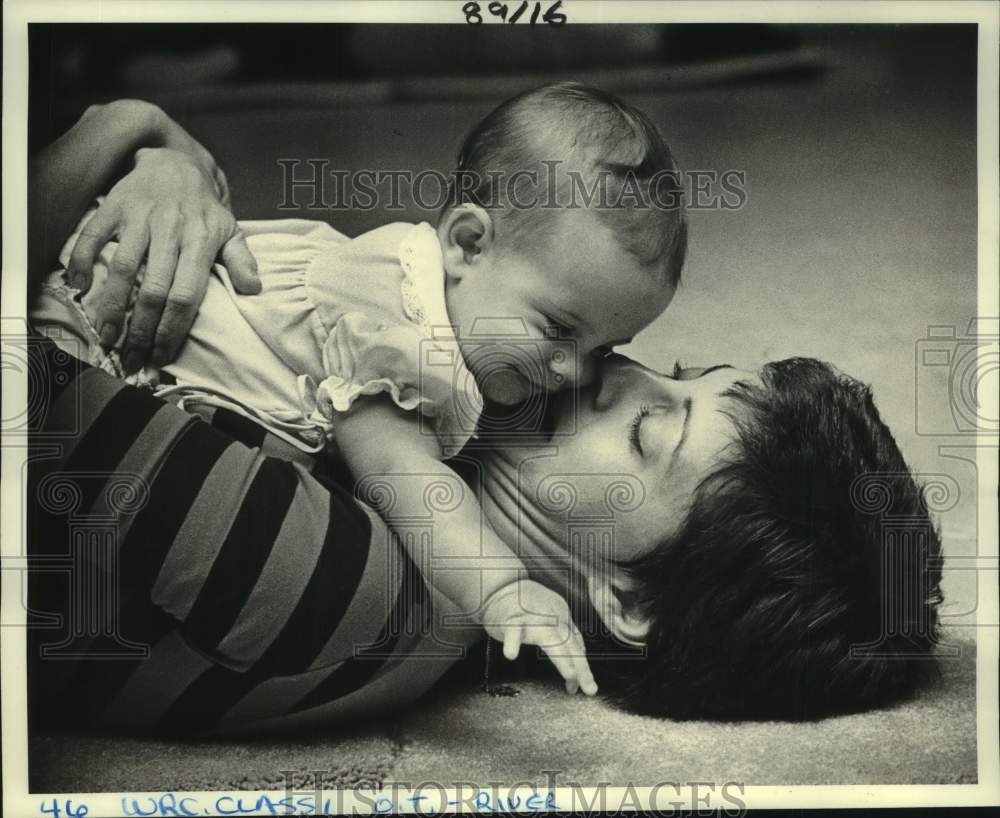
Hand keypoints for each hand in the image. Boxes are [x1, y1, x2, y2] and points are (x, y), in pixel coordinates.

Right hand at [66, 145, 259, 371]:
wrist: (175, 160)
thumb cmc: (203, 207)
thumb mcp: (230, 230)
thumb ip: (241, 261)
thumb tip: (254, 290)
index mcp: (200, 243)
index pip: (186, 296)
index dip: (172, 329)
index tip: (161, 356)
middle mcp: (170, 231)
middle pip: (154, 290)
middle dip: (141, 329)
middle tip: (132, 359)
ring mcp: (140, 218)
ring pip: (123, 268)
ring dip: (112, 306)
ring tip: (106, 336)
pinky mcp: (115, 206)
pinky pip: (92, 235)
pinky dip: (82, 260)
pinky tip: (78, 287)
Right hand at [482, 579, 597, 695]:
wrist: (500, 584)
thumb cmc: (524, 607)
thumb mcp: (550, 619)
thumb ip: (563, 639)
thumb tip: (577, 668)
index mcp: (562, 617)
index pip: (576, 644)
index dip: (582, 667)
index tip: (586, 687)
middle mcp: (552, 616)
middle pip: (570, 643)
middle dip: (581, 667)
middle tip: (590, 688)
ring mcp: (532, 617)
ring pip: (550, 638)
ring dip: (562, 657)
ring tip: (570, 675)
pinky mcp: (511, 617)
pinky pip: (512, 630)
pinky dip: (512, 641)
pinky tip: (511, 654)